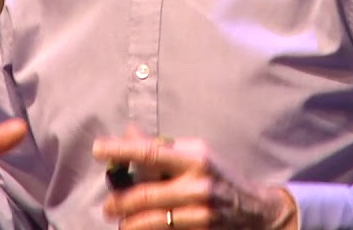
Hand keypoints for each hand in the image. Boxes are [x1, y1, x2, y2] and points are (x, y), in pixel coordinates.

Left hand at [93, 132, 297, 229]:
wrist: (254, 208)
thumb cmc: (217, 175)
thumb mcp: (194, 154)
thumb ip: (162, 147)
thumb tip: (129, 132)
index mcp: (195, 155)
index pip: (151, 152)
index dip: (122, 150)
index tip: (98, 149)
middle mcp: (198, 180)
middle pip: (146, 193)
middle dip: (120, 201)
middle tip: (107, 206)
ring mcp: (201, 207)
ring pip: (153, 219)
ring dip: (130, 222)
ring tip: (121, 222)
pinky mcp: (202, 227)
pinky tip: (137, 228)